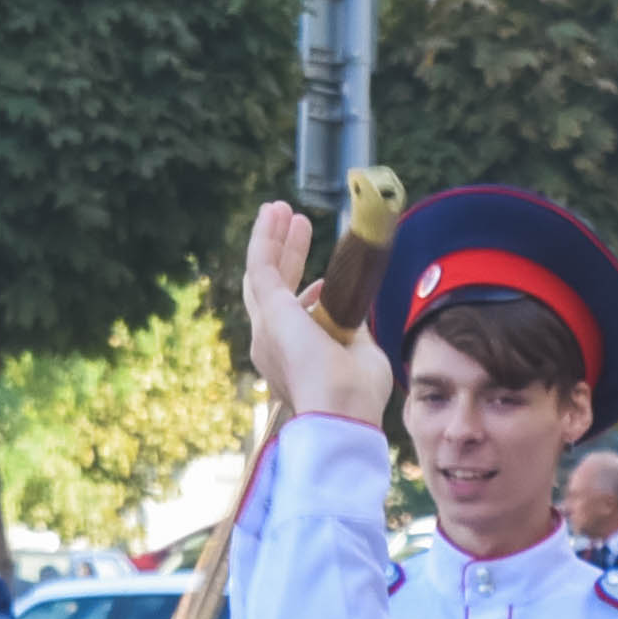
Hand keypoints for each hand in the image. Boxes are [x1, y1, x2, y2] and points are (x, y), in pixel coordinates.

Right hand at [237, 201, 394, 429]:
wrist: (341, 408)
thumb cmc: (355, 393)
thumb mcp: (357, 354)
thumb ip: (350, 331)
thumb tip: (352, 314)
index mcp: (293, 358)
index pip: (293, 319)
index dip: (305, 294)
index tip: (324, 279)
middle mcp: (272, 343)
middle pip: (274, 287)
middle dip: (286, 254)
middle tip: (296, 225)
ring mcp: (267, 327)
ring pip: (264, 273)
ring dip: (273, 239)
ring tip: (281, 209)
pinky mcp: (270, 310)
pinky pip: (260, 265)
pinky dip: (265, 237)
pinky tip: (272, 212)